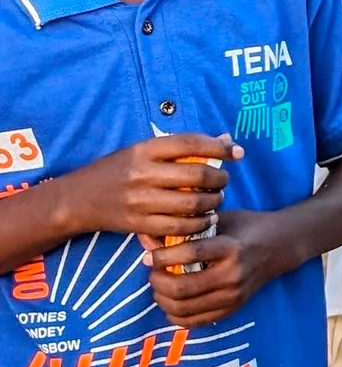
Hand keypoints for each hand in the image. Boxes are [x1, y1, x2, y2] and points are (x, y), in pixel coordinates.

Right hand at [54, 133, 235, 241]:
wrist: (78, 199)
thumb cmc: (118, 169)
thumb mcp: (144, 150)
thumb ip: (183, 146)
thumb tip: (227, 139)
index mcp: (145, 149)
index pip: (191, 143)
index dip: (220, 147)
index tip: (238, 153)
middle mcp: (142, 173)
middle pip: (197, 176)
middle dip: (220, 179)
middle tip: (224, 181)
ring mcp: (140, 201)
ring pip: (192, 204)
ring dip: (213, 203)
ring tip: (216, 200)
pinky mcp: (138, 224)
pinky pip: (179, 227)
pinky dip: (199, 225)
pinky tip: (205, 220)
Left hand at [143, 209, 290, 326]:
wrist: (281, 246)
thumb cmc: (247, 227)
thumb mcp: (220, 220)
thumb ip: (186, 230)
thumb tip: (147, 239)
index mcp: (231, 248)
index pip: (190, 254)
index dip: (162, 256)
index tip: (150, 256)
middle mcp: (233, 275)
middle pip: (181, 288)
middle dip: (157, 281)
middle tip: (153, 272)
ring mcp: (234, 295)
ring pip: (183, 308)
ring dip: (162, 299)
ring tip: (160, 286)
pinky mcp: (233, 308)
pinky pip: (194, 321)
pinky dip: (175, 315)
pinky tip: (172, 301)